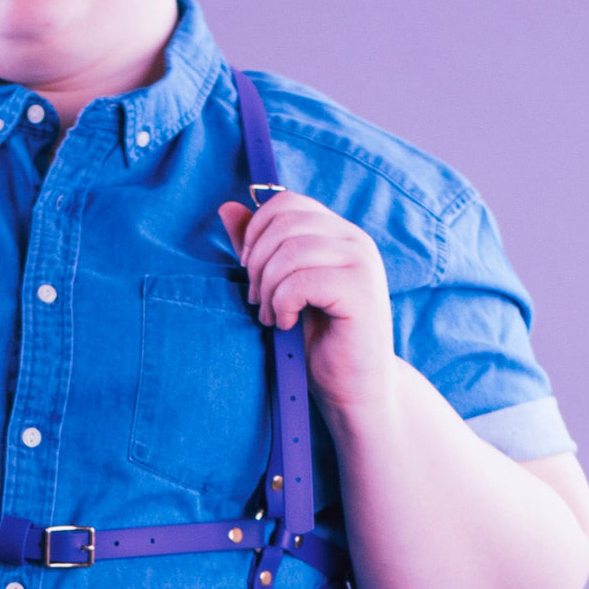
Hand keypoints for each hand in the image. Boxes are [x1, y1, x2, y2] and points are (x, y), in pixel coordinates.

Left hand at [219, 192, 396, 416]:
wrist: (355, 387)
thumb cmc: (316, 338)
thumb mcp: (279, 285)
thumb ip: (259, 246)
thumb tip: (227, 207)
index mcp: (338, 232)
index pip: (287, 202)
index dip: (256, 231)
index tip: (250, 269)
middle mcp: (355, 240)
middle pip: (283, 223)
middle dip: (257, 263)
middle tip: (259, 300)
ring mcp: (362, 263)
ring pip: (289, 252)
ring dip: (269, 288)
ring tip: (273, 316)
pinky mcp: (361, 291)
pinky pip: (300, 281)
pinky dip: (283, 304)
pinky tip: (288, 323)